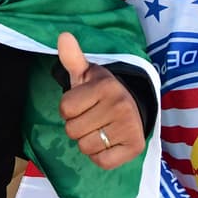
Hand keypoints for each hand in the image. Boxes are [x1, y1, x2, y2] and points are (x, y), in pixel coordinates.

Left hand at [56, 31, 145, 168]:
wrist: (131, 106)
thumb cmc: (100, 91)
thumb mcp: (85, 73)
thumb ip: (72, 58)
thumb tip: (63, 36)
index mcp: (106, 86)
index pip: (65, 108)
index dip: (68, 109)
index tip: (82, 103)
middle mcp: (120, 105)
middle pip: (72, 130)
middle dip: (76, 126)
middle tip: (91, 117)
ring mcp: (130, 127)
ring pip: (85, 147)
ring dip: (87, 141)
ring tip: (99, 128)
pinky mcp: (135, 147)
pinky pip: (101, 161)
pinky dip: (99, 156)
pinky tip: (107, 142)